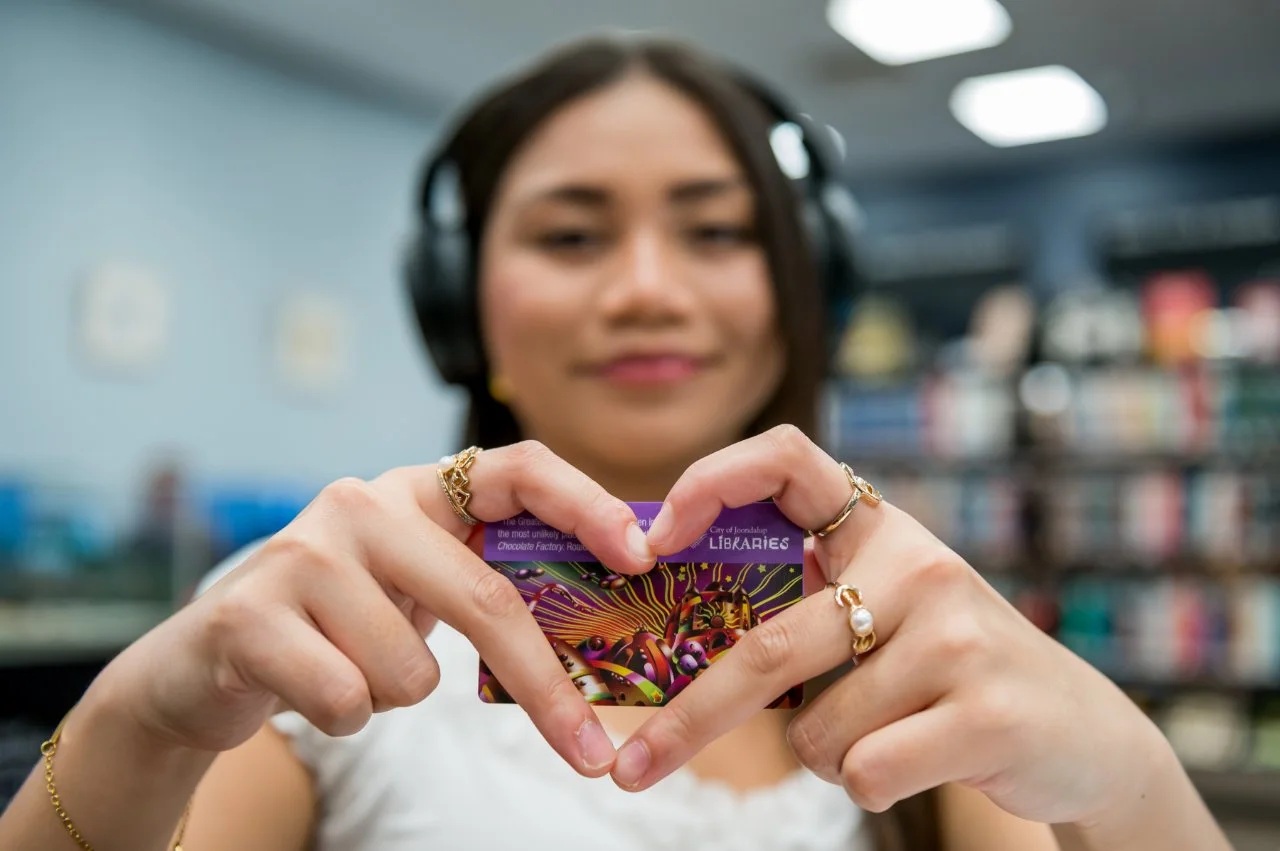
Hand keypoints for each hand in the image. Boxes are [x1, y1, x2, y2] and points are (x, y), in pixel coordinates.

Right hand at [85, 441, 653, 776]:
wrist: (209, 659)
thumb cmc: (341, 621)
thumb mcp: (417, 581)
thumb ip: (487, 576)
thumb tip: (610, 599)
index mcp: (418, 490)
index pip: (518, 468)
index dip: (586, 503)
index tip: (641, 555)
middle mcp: (363, 504)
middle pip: (486, 597)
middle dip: (545, 687)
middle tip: (589, 753)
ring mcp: (303, 553)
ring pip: (414, 672)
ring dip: (396, 696)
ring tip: (350, 667)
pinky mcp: (250, 614)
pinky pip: (350, 699)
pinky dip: (345, 718)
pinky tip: (310, 685)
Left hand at [612, 425, 1175, 828]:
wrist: (1079, 733)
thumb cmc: (947, 671)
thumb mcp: (886, 609)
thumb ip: (806, 605)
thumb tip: (673, 633)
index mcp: (882, 529)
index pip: (787, 456)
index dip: (710, 482)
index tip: (651, 545)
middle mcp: (919, 566)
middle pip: (767, 646)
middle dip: (691, 718)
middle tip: (633, 767)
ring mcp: (955, 636)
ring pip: (815, 731)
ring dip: (823, 755)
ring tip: (883, 735)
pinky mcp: (985, 712)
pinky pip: (862, 770)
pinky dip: (865, 784)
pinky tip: (915, 761)